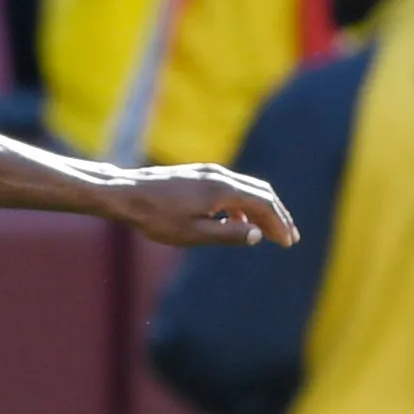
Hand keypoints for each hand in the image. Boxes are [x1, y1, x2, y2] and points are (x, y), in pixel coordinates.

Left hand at [112, 165, 299, 247]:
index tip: (288, 242)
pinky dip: (242, 205)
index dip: (279, 223)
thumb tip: (258, 235)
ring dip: (260, 210)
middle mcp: (220, 175)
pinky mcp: (198, 175)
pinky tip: (238, 222)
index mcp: (222, 189)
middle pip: (261, 193)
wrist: (124, 193)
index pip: (264, 203)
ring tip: (267, 233)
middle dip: (277, 215)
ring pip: (246, 189)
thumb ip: (228, 234)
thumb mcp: (193, 233)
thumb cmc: (155, 217)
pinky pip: (230, 188)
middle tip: (288, 237)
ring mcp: (208, 172)